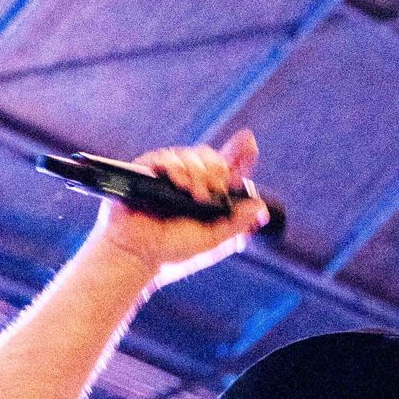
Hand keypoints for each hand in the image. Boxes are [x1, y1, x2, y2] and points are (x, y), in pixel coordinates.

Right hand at [90, 128, 267, 281]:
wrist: (138, 256)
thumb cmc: (172, 253)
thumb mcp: (212, 242)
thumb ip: (236, 224)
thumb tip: (261, 207)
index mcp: (208, 197)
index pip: (229, 170)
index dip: (240, 154)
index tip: (249, 142)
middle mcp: (189, 182)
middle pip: (211, 158)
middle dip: (217, 170)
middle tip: (214, 190)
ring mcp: (168, 175)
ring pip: (191, 155)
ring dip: (198, 172)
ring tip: (194, 195)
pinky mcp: (148, 171)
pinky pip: (166, 157)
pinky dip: (176, 167)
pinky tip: (179, 184)